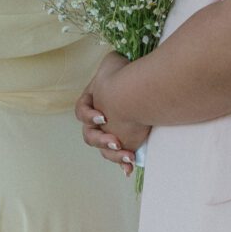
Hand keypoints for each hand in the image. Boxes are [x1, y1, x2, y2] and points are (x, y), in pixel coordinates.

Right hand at [77, 57, 149, 172]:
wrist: (149, 90)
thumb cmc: (130, 76)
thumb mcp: (116, 62)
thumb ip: (108, 64)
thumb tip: (112, 63)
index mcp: (91, 101)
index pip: (81, 111)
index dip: (89, 116)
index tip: (104, 118)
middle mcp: (98, 119)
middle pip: (90, 136)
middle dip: (102, 140)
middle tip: (116, 141)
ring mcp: (108, 133)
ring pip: (103, 150)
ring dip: (113, 155)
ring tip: (128, 156)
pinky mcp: (121, 143)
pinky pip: (117, 158)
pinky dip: (122, 163)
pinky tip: (129, 169)